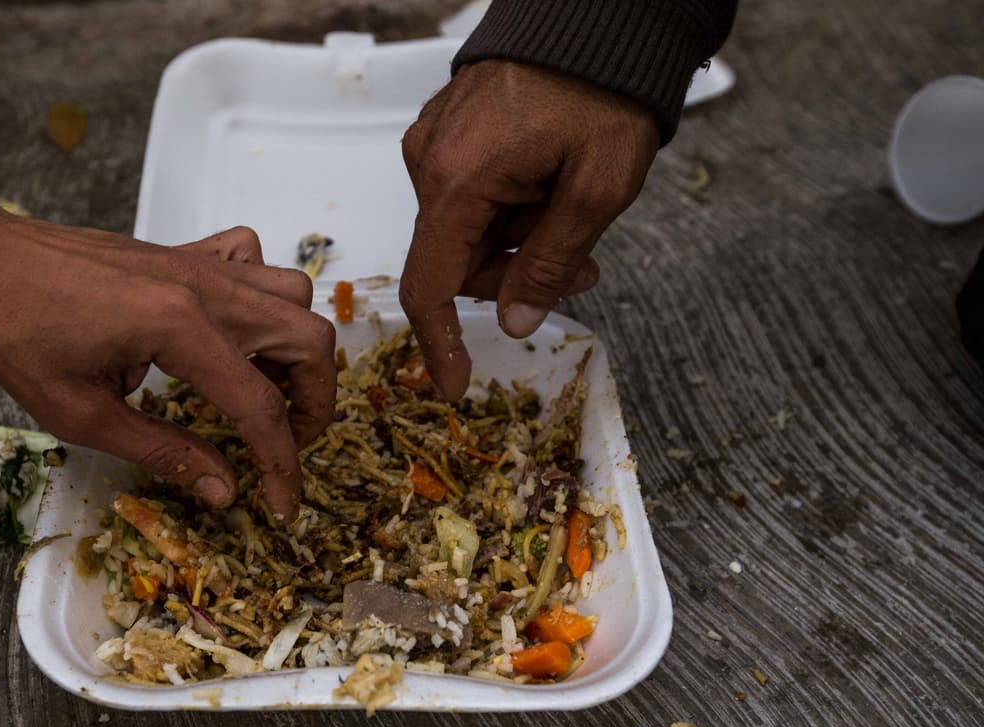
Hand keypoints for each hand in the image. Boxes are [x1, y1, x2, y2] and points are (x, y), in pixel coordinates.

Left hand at [0, 205, 334, 519]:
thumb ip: (163, 451)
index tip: (281, 502)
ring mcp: (199, 264)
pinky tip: (233, 331)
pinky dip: (262, 297)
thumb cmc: (14, 332)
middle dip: (314, 403)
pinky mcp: (184, 253)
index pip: (260, 407)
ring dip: (296, 350)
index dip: (281, 464)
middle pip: (309, 341)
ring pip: (294, 296)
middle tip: (285, 444)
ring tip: (266, 392)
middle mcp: (205, 288)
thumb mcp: (82, 413)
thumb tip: (222, 490)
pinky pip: (253, 261)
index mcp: (179, 329)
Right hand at [399, 60, 658, 399]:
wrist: (599, 18)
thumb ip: (550, 263)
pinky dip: (507, 208)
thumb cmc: (602, 90)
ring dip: (517, 241)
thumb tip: (516, 322)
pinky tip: (548, 189)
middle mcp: (431, 161)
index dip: (440, 344)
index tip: (454, 385)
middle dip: (513, 277)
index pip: (429, 285)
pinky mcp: (450, 130)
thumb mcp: (596, 189)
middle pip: (454, 260)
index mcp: (457, 180)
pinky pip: (468, 194)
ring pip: (465, 229)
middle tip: (580, 272)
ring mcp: (436, 142)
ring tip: (573, 218)